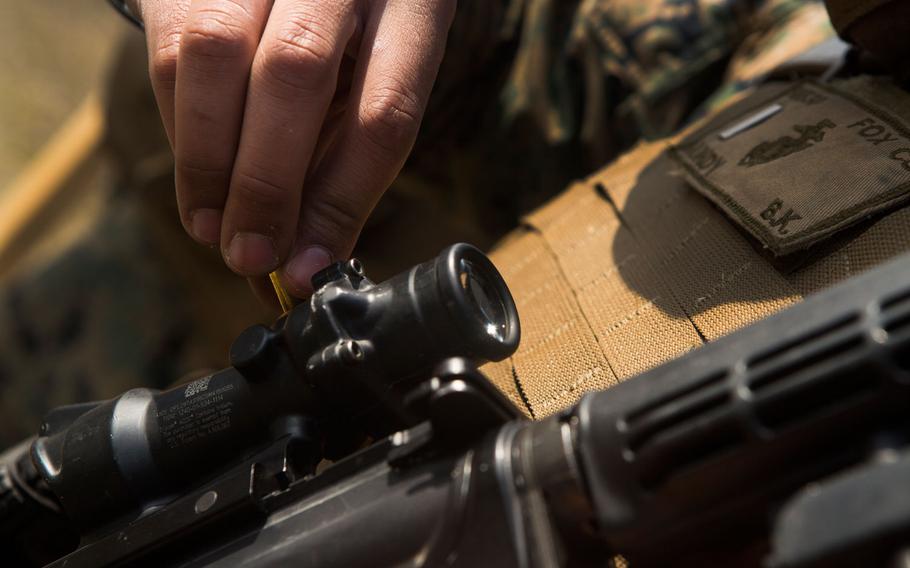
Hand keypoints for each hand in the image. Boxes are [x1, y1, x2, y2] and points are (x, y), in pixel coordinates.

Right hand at [133, 0, 455, 295]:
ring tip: (211, 228)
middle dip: (265, 183)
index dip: (340, 202)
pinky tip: (197, 172)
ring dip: (207, 160)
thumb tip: (300, 270)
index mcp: (411, 7)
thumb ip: (340, 167)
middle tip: (249, 256)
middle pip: (296, 74)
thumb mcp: (369, 89)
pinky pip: (172, 45)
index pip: (381, 112)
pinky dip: (178, 124)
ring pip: (218, 52)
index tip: (306, 270)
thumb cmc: (349, 42)